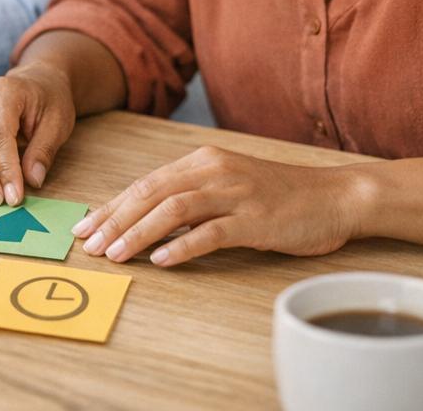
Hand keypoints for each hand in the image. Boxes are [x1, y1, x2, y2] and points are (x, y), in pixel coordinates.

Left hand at [72, 146, 363, 266]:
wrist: (336, 196)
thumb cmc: (279, 195)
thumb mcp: (227, 187)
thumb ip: (191, 198)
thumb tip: (146, 222)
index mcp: (202, 161)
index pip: (145, 183)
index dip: (112, 206)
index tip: (86, 227)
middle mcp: (214, 171)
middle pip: (151, 194)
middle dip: (115, 220)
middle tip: (89, 244)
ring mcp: (235, 194)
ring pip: (174, 210)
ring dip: (139, 233)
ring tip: (116, 254)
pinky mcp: (256, 219)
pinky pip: (212, 233)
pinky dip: (183, 246)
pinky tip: (162, 261)